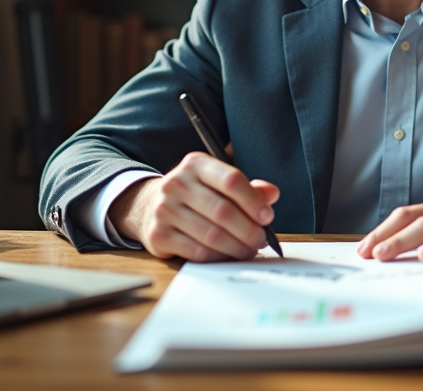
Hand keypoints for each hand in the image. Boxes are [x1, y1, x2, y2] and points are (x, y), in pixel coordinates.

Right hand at [110, 152, 279, 262]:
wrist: (151, 206)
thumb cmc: (196, 195)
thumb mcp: (218, 183)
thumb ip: (248, 188)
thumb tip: (272, 194)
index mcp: (196, 164)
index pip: (231, 180)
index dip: (253, 201)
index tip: (267, 216)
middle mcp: (176, 183)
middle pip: (223, 211)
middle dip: (248, 230)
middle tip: (261, 240)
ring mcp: (164, 209)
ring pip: (212, 235)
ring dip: (237, 247)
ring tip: (250, 250)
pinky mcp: (158, 235)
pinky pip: (197, 252)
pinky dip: (219, 257)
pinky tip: (229, 256)